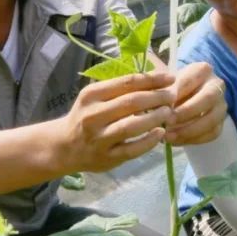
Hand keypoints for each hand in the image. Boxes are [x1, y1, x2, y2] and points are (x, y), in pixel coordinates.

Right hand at [57, 71, 175, 172]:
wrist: (64, 146)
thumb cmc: (86, 117)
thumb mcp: (95, 97)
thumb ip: (120, 89)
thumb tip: (155, 78)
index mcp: (91, 95)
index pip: (126, 83)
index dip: (152, 79)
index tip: (170, 78)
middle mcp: (93, 116)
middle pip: (131, 102)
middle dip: (157, 97)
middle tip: (172, 96)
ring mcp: (99, 138)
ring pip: (132, 126)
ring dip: (155, 118)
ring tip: (169, 112)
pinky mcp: (107, 157)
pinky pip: (132, 149)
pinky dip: (149, 141)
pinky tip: (160, 133)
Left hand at [163, 62, 227, 145]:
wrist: (189, 96)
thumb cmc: (173, 87)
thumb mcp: (166, 82)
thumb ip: (160, 89)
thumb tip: (152, 101)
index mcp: (202, 70)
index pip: (190, 80)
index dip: (176, 92)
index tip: (162, 104)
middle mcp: (217, 86)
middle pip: (207, 98)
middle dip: (187, 112)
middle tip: (167, 122)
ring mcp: (221, 105)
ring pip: (212, 119)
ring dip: (189, 130)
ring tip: (169, 137)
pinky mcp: (220, 123)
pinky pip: (211, 133)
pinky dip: (193, 140)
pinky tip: (176, 141)